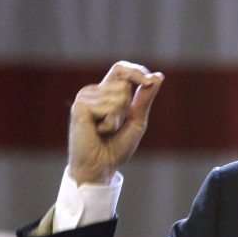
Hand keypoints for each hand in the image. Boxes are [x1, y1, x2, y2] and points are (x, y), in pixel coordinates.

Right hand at [68, 61, 164, 184]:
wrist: (100, 167)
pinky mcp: (79, 107)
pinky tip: (98, 132)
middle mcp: (93, 91)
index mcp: (106, 91)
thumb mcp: (137, 120)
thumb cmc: (116, 146)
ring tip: (104, 130)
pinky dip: (110, 124)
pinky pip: (109, 108)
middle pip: (124, 84)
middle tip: (114, 126)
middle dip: (127, 107)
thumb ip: (145, 98)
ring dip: (118, 118)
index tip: (149, 80)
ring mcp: (84, 98)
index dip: (136, 71)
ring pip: (119, 97)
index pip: (121, 69)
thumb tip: (158, 76)